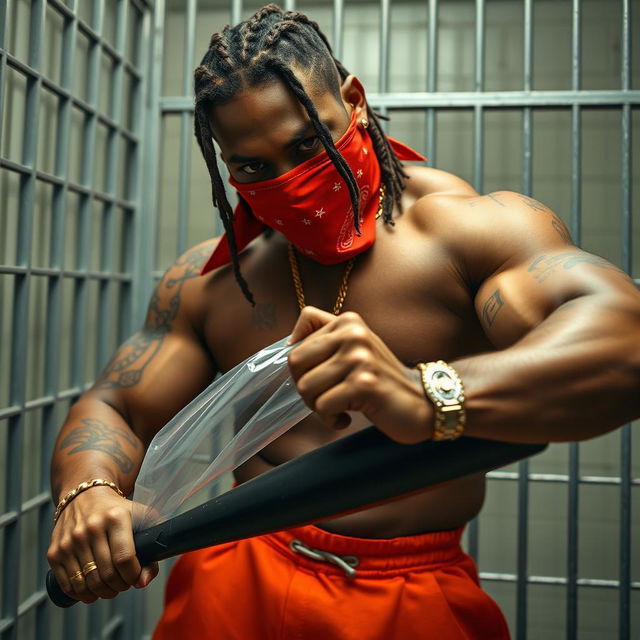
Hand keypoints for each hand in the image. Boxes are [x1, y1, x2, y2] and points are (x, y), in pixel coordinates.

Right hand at [47, 487, 158, 603]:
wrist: (84, 496)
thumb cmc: (117, 510)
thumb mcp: (141, 517)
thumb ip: (152, 546)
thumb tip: (143, 581)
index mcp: (115, 517)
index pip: (124, 558)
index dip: (133, 575)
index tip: (136, 577)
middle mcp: (91, 528)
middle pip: (107, 574)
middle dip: (120, 586)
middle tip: (124, 583)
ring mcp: (70, 541)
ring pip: (88, 583)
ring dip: (102, 593)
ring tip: (110, 587)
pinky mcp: (55, 552)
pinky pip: (68, 585)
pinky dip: (82, 594)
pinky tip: (92, 590)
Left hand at [288, 307, 432, 443]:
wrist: (422, 402)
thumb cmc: (380, 379)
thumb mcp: (355, 347)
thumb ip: (325, 334)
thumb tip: (288, 342)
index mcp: (348, 321)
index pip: (296, 345)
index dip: (302, 371)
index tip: (322, 379)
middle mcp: (353, 333)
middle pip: (295, 363)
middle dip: (305, 388)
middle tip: (328, 397)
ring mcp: (360, 358)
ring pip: (305, 387)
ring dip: (318, 407)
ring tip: (342, 406)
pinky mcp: (364, 384)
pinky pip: (323, 406)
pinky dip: (332, 419)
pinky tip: (349, 417)